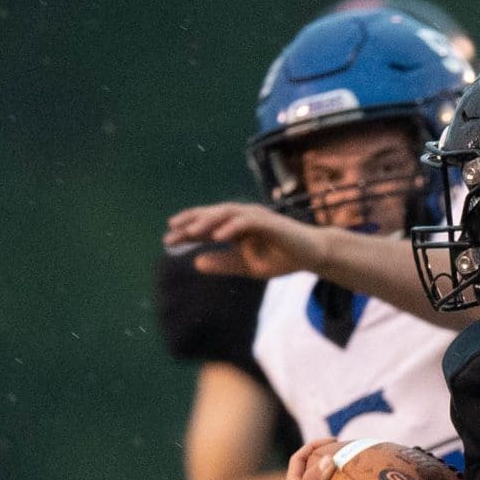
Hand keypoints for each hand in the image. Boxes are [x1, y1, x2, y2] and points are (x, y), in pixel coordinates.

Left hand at [164, 201, 324, 280]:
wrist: (312, 255)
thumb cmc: (281, 258)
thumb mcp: (247, 266)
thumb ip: (224, 263)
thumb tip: (196, 263)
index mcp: (234, 227)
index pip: (205, 226)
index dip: (186, 233)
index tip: (167, 242)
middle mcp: (241, 217)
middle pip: (210, 215)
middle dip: (189, 223)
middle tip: (170, 233)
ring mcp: (255, 216)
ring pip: (225, 213)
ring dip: (206, 221)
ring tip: (190, 232)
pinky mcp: (268, 221)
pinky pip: (245, 221)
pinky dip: (231, 226)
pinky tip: (217, 235)